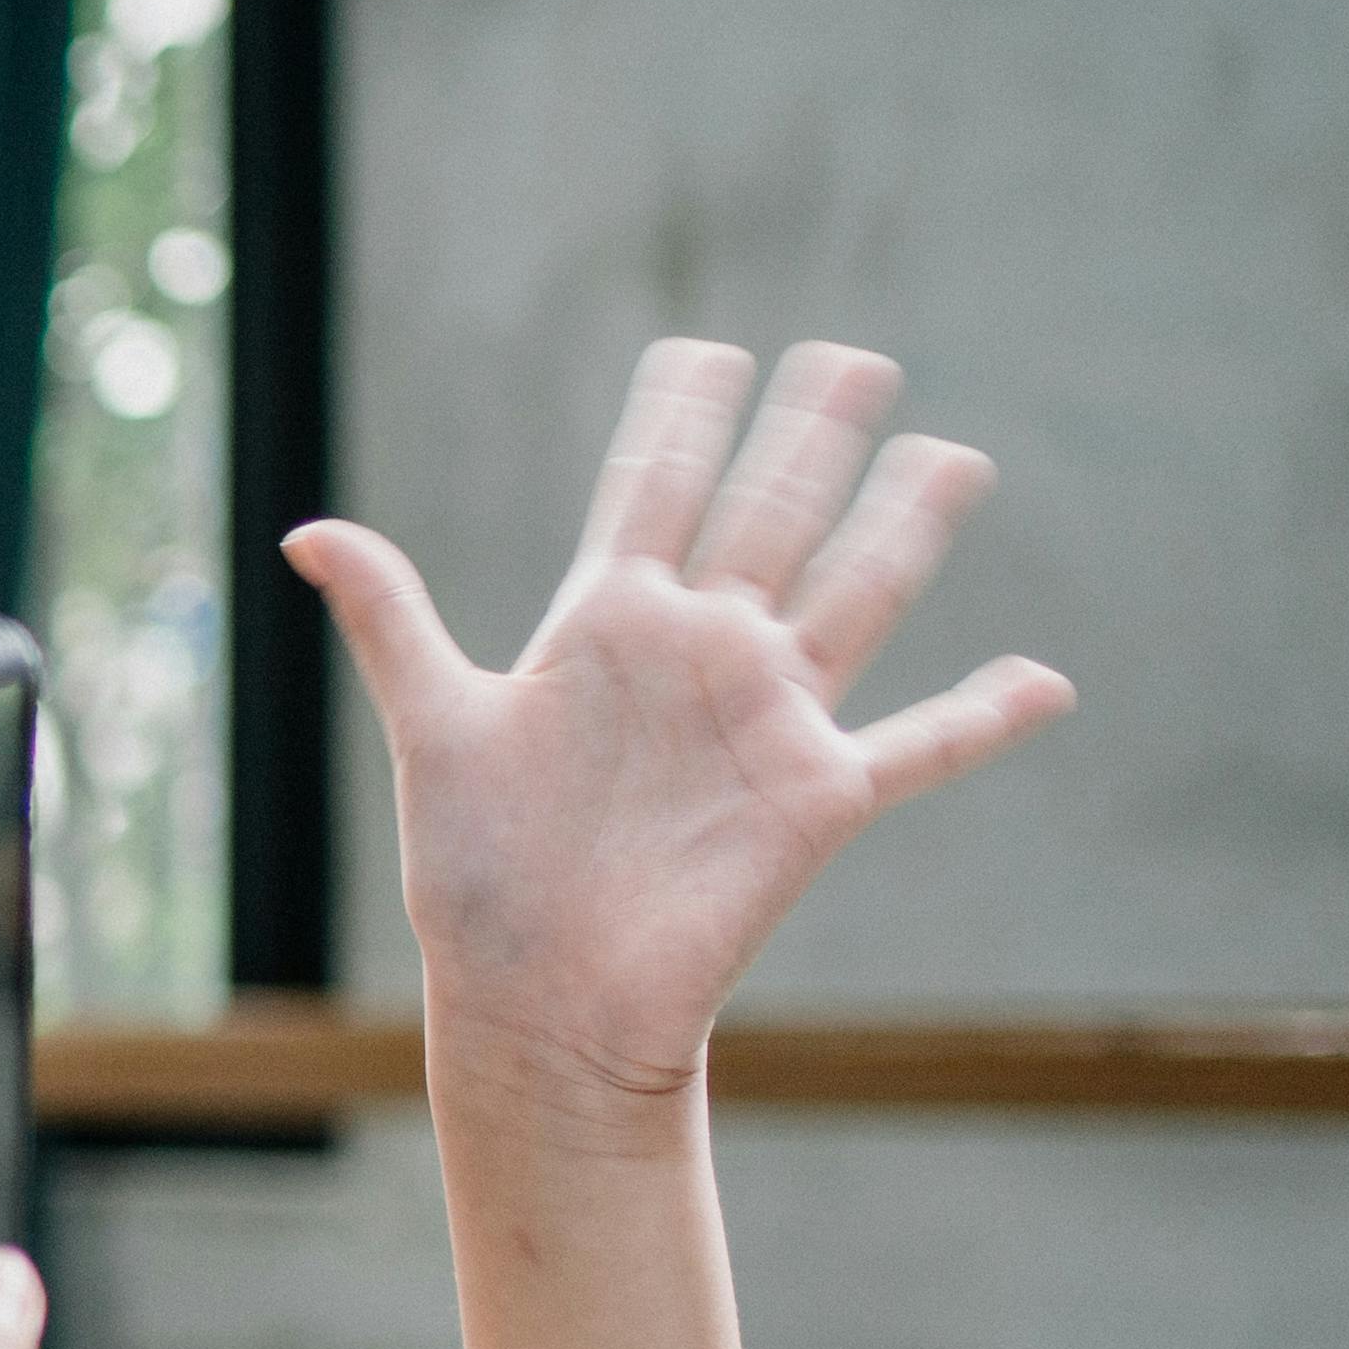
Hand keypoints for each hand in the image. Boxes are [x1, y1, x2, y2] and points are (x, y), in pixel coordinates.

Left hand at [290, 339, 1072, 1120]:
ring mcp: (762, 719)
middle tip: (853, 353)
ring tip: (955, 455)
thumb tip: (302, 531)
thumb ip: (390, 619)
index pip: (652, 492)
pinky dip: (982, 718)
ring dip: (903, 527)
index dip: (680, 421)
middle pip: (767, 516)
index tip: (703, 349)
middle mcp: (695, 656)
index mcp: (605, 627)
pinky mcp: (813, 798)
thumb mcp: (432, 725)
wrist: (533, 999)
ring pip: (854, 597)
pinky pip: (917, 748)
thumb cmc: (476, 875)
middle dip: (808, 435)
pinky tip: (1046, 682)